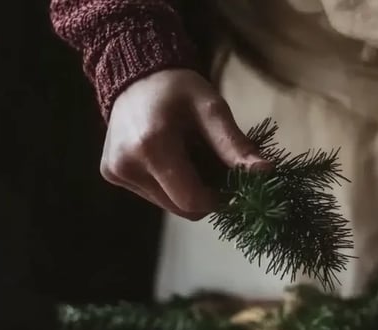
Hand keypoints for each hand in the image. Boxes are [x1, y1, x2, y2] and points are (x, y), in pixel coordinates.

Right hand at [101, 69, 269, 219]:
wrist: (135, 73)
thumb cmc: (178, 90)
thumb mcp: (212, 110)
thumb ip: (235, 145)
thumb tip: (266, 173)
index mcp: (151, 146)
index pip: (193, 201)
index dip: (218, 199)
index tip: (229, 183)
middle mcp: (127, 164)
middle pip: (182, 208)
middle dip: (205, 196)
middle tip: (211, 168)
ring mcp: (116, 172)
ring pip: (169, 206)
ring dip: (187, 192)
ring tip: (189, 160)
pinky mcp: (111, 174)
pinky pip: (154, 196)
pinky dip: (170, 186)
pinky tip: (170, 161)